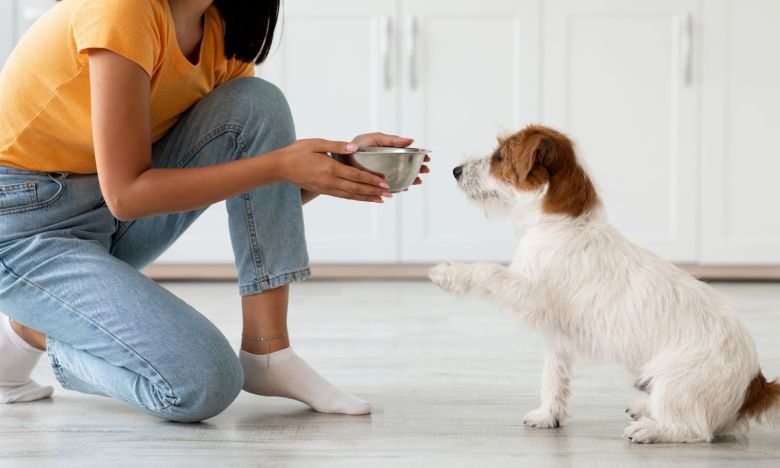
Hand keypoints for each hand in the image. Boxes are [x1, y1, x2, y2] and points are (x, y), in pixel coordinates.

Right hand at [276, 139, 390, 202]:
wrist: (280, 167)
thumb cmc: (297, 152)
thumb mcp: (316, 143)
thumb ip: (337, 146)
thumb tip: (354, 148)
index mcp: (330, 168)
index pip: (355, 175)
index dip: (371, 179)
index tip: (384, 182)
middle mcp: (330, 181)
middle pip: (356, 188)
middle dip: (374, 191)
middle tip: (389, 194)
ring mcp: (326, 188)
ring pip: (351, 195)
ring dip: (367, 198)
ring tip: (381, 200)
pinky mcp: (323, 191)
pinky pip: (343, 196)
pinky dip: (355, 198)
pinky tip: (363, 198)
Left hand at [351, 132, 430, 186]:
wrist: (341, 157)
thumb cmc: (357, 145)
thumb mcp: (375, 139)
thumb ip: (391, 140)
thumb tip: (411, 140)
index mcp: (390, 150)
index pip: (409, 153)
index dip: (418, 156)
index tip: (427, 158)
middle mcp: (389, 162)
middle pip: (408, 166)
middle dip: (418, 169)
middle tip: (425, 171)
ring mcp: (384, 173)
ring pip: (402, 177)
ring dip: (411, 179)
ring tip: (417, 181)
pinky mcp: (377, 183)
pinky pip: (391, 186)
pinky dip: (399, 187)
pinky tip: (404, 188)